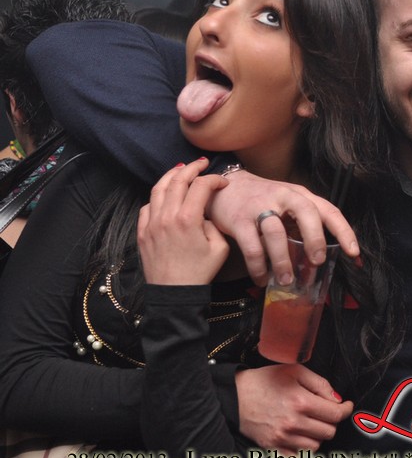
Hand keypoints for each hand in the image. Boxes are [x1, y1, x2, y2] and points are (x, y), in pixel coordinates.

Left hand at [138, 158, 228, 285]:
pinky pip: (147, 206)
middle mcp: (167, 216)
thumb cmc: (199, 272)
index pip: (201, 186)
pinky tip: (165, 196)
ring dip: (171, 176)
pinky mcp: (142, 232)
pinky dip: (157, 196)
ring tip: (181, 170)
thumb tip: (203, 215)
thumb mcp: (219, 248)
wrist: (174, 293)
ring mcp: (151, 223)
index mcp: (188, 219)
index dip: (214, 179)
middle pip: (177, 180)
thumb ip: (213, 225)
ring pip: (158, 188)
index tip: (223, 183)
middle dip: (192, 168)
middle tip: (201, 163)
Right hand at [206, 170, 358, 284]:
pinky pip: (251, 247)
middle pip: (306, 213)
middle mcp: (283, 197)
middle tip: (317, 261)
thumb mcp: (289, 204)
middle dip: (315, 238)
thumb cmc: (264, 199)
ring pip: (275, 232)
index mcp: (301, 195)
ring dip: (283, 260)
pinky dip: (258, 267)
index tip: (354, 253)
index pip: (328, 211)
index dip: (344, 231)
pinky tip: (262, 278)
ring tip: (287, 280)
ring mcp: (260, 207)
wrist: (227, 185)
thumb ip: (304, 225)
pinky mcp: (239, 220)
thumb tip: (321, 258)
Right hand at [236, 364, 351, 454]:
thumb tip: (337, 400)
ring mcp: (282, 438)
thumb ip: (321, 384)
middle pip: (329, 432)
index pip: (336, 414)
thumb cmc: (265, 381)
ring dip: (317, 435)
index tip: (346, 406)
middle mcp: (293, 423)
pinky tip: (300, 436)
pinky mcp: (272, 448)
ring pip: (316, 446)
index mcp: (301, 402)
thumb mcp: (295, 371)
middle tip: (325, 412)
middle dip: (331, 421)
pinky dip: (303, 449)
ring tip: (310, 423)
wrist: (235, 395)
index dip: (346, 410)